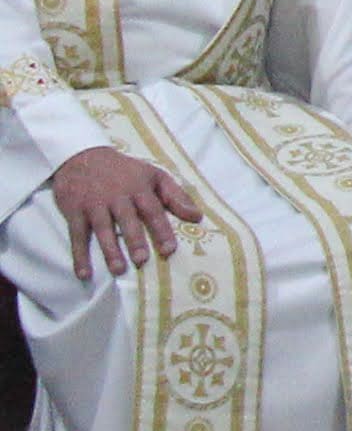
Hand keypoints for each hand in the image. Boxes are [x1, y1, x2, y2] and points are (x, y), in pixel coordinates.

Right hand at [48, 144, 199, 280]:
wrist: (83, 157)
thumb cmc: (125, 171)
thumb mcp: (154, 175)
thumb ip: (176, 195)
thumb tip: (197, 217)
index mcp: (139, 188)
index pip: (153, 210)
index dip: (162, 229)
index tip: (169, 249)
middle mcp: (118, 197)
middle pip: (128, 220)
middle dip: (135, 240)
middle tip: (142, 260)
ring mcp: (94, 205)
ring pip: (103, 229)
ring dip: (110, 250)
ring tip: (118, 270)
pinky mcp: (75, 212)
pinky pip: (77, 236)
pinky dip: (80, 256)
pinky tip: (84, 274)